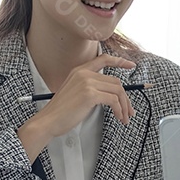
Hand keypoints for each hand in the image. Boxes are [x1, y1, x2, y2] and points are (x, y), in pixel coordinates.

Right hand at [18, 54, 136, 162]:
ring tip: (124, 117)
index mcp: (79, 70)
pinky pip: (113, 100)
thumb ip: (90, 87)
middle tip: (129, 111)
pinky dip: (119, 110)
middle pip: (116, 81)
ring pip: (118, 91)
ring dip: (124, 106)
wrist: (48, 120)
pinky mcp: (90, 94)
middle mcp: (84, 73)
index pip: (103, 59)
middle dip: (126, 98)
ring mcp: (87, 82)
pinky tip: (118, 117)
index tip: (131, 65)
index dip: (119, 61)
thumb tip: (112, 94)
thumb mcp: (75, 92)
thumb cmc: (61, 111)